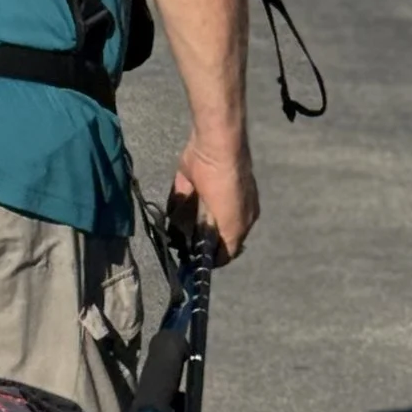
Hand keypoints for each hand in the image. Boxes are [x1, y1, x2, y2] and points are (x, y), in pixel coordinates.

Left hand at [171, 135, 257, 262]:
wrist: (214, 148)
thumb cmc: (228, 187)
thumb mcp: (233, 224)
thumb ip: (226, 246)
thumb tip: (217, 262)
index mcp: (244, 216)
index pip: (228, 244)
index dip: (213, 255)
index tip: (195, 264)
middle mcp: (227, 205)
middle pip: (208, 230)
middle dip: (194, 240)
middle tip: (180, 249)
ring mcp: (208, 191)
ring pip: (193, 216)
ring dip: (183, 225)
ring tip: (172, 234)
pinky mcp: (191, 179)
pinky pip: (181, 198)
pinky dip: (175, 207)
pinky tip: (167, 216)